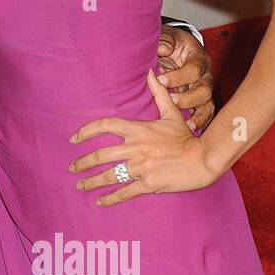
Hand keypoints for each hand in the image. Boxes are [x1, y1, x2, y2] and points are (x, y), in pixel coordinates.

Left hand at [67, 69, 219, 205]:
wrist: (203, 160)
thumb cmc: (186, 137)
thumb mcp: (172, 113)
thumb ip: (159, 94)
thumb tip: (150, 72)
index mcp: (138, 130)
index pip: (105, 125)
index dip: (86, 131)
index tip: (73, 139)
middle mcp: (136, 148)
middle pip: (100, 155)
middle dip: (82, 162)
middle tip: (72, 167)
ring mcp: (140, 167)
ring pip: (108, 176)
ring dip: (90, 181)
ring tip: (79, 185)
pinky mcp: (148, 184)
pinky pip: (124, 192)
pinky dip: (109, 198)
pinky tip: (99, 201)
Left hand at [156, 24, 215, 131]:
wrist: (171, 49)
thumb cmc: (169, 43)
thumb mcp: (167, 37)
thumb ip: (165, 40)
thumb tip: (163, 49)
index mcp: (199, 58)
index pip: (195, 69)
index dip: (179, 76)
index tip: (161, 80)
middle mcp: (205, 76)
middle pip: (204, 90)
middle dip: (188, 98)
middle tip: (171, 101)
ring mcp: (203, 91)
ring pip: (207, 106)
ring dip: (197, 115)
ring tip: (186, 125)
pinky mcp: (199, 103)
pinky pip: (204, 115)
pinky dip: (200, 123)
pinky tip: (190, 131)